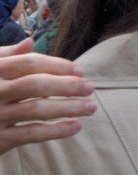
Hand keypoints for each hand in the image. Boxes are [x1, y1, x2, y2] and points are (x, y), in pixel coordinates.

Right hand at [0, 38, 95, 154]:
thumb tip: (30, 41)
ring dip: (68, 108)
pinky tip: (76, 126)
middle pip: (35, 84)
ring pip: (37, 109)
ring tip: (91, 107)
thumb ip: (6, 56)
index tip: (79, 70)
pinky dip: (55, 130)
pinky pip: (31, 134)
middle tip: (90, 87)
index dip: (56, 65)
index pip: (28, 63)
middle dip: (66, 85)